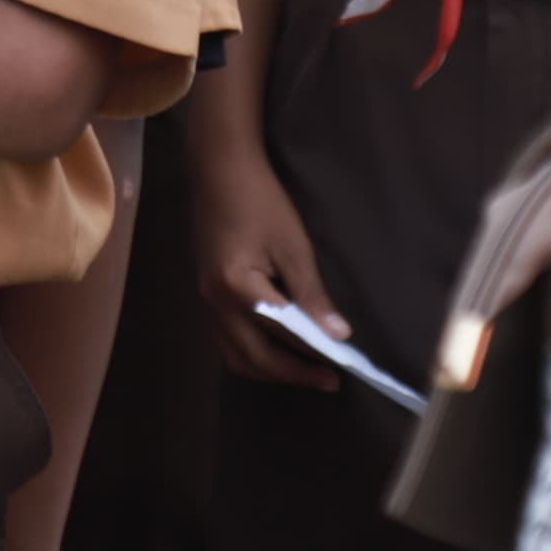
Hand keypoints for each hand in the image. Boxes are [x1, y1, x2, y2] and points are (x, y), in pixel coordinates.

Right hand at [190, 139, 349, 389]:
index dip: (313, 357)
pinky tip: (276, 349)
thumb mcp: (293, 246)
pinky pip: (227, 341)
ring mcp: (206, 301)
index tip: (343, 370)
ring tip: (304, 369)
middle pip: (253, 359)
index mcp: (237, 289)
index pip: (281, 338)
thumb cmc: (260, 202)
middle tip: (328, 380)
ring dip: (269, 370)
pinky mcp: (207, 295)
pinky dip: (252, 354)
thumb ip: (312, 295)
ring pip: (234, 356)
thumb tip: (338, 335)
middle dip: (292, 374)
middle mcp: (215, 303)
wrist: (218, 170)